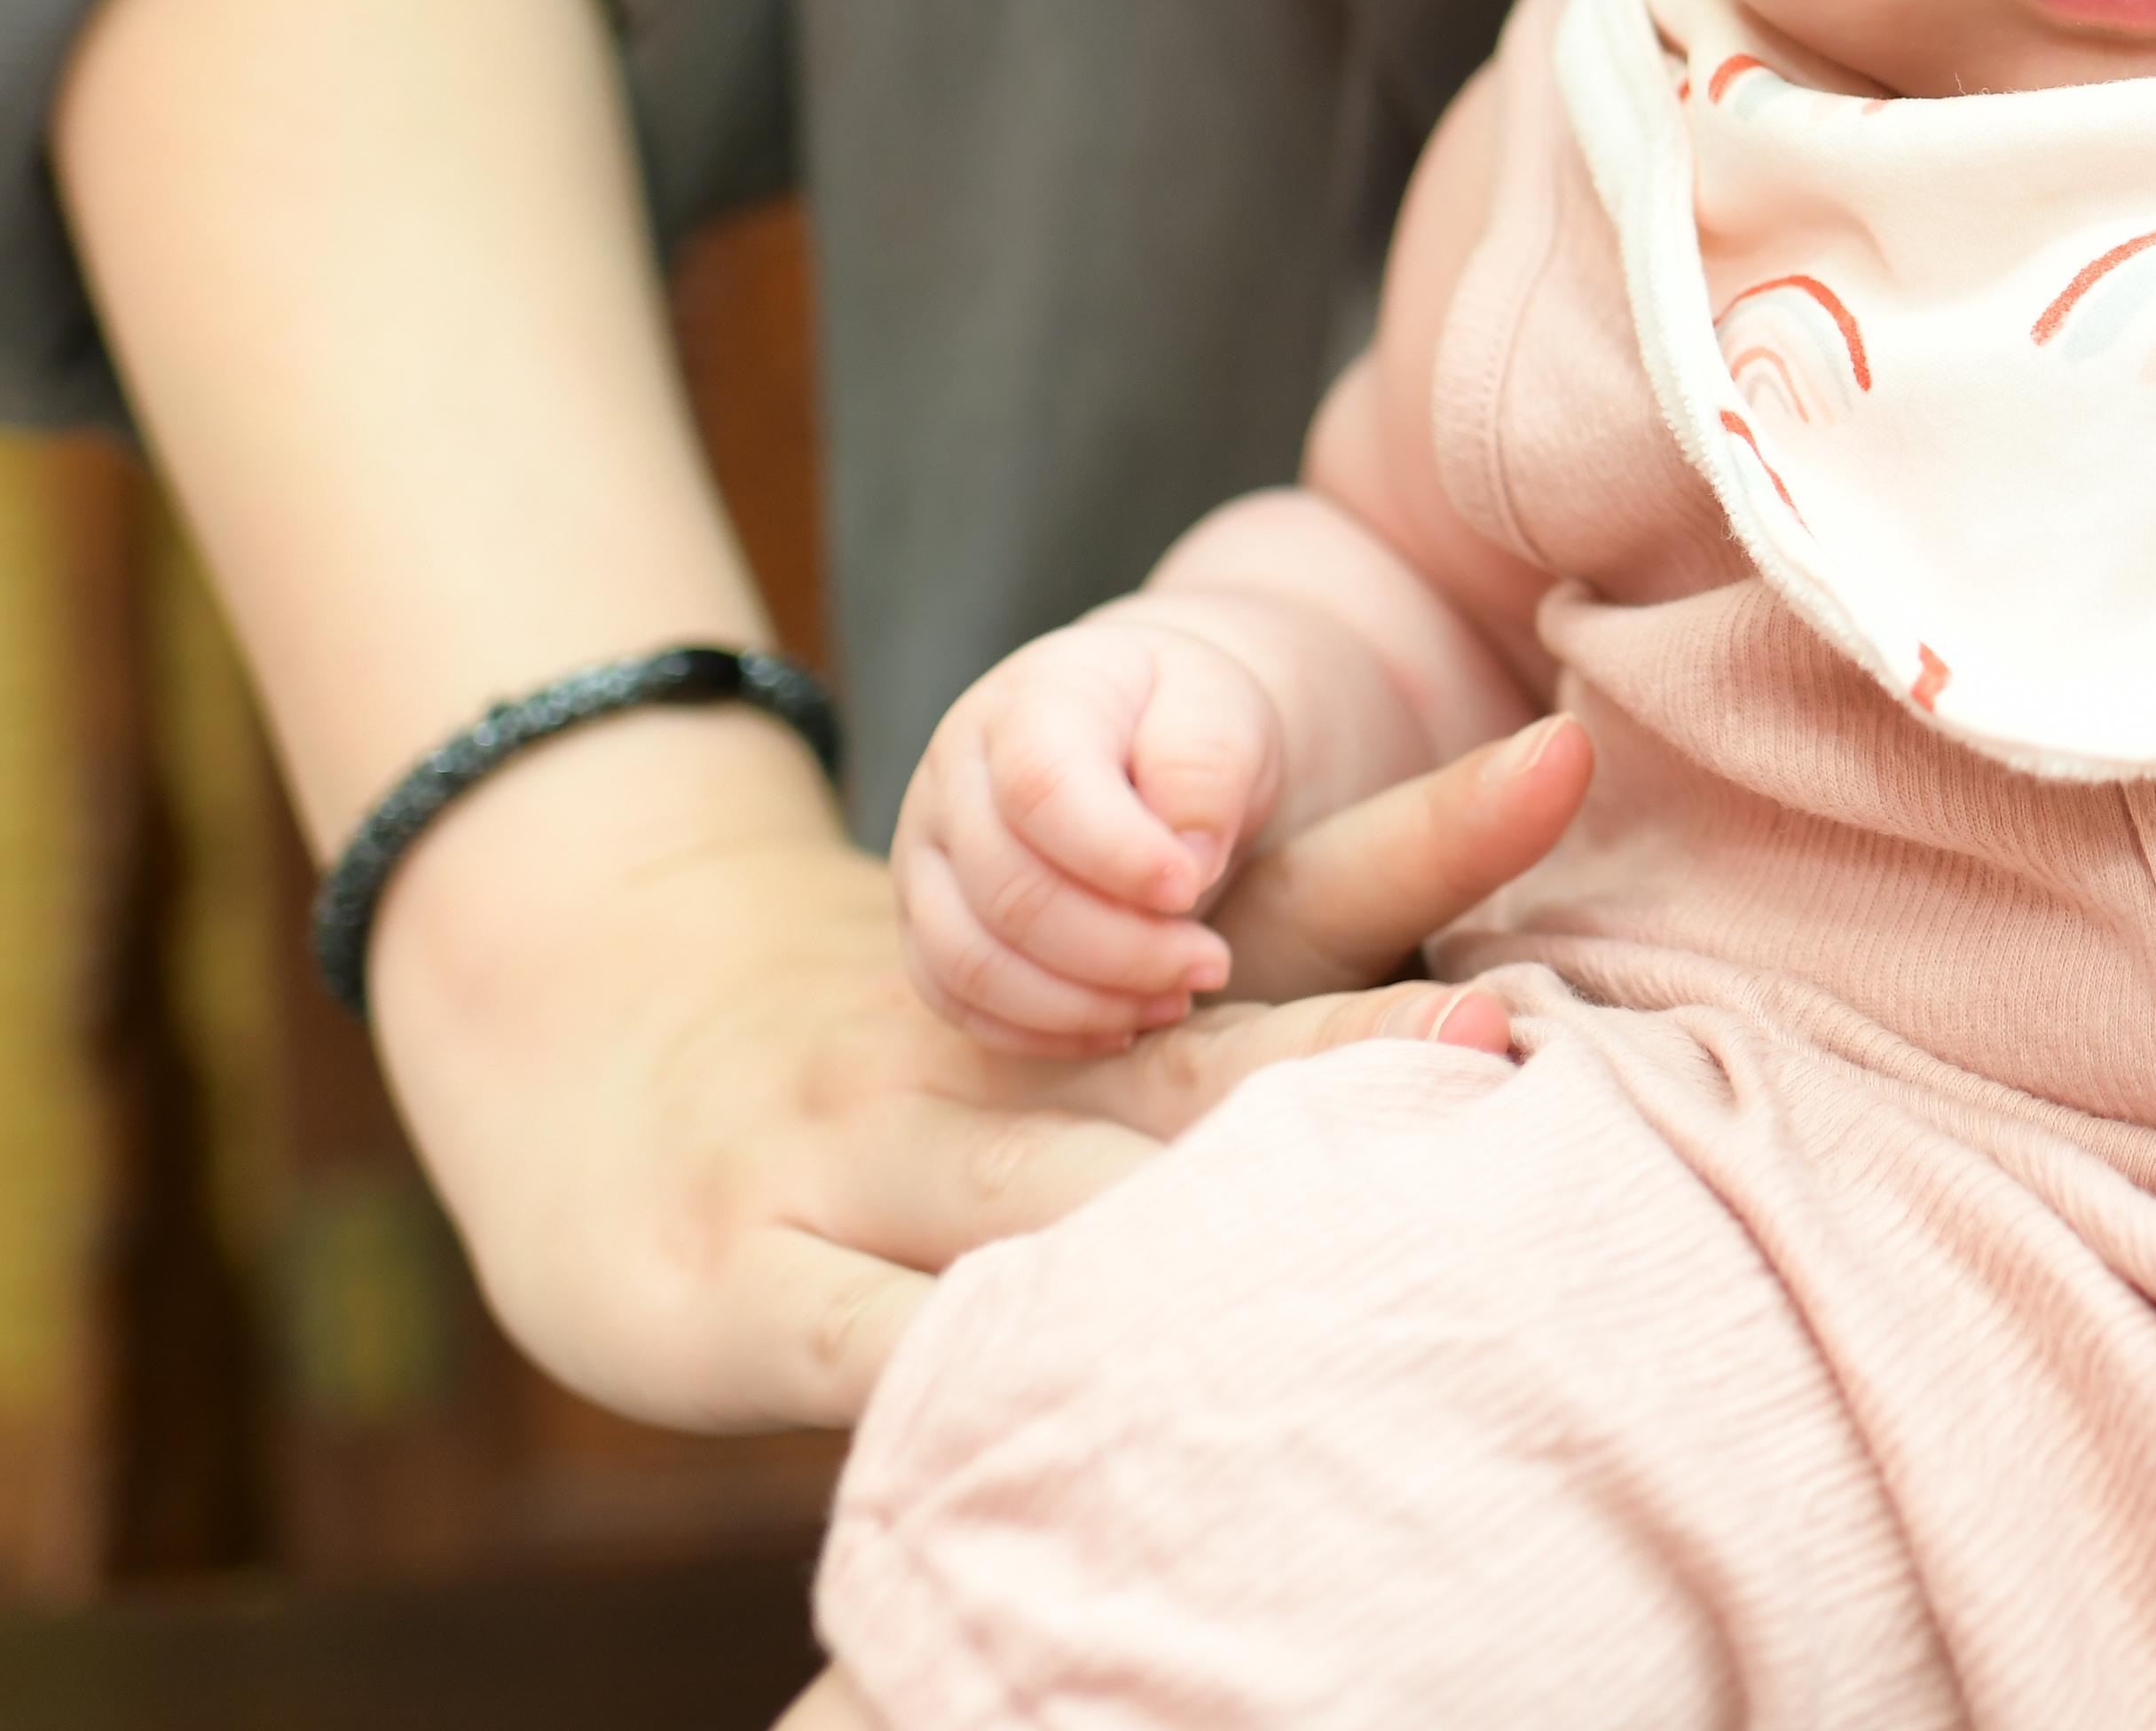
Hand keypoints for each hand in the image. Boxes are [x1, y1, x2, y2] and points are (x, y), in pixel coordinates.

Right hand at [371, 700, 1589, 1427]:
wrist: (592, 1030)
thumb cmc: (917, 1059)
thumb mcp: (1089, 1009)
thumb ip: (1282, 997)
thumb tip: (1528, 1009)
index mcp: (1111, 976)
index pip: (1304, 893)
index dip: (1436, 835)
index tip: (1564, 759)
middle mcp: (1004, 1055)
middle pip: (1197, 1058)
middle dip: (1345, 1053)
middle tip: (1485, 1031)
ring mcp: (863, 1161)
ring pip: (1042, 1200)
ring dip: (1171, 1221)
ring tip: (1321, 1250)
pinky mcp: (745, 1284)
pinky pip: (873, 1347)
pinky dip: (970, 1369)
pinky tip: (1060, 1395)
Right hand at [895, 614, 1303, 1051]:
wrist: (1143, 736)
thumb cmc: (1184, 720)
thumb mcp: (1220, 708)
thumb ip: (1204, 767)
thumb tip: (1183, 862)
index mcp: (1028, 703)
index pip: (1042, 788)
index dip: (1117, 854)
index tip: (1192, 887)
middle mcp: (953, 776)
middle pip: (1008, 890)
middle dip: (1121, 947)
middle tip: (1210, 962)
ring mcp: (925, 853)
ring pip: (971, 960)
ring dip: (1082, 1002)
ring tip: (1176, 998)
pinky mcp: (926, 922)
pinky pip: (957, 999)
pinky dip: (1040, 1030)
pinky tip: (1121, 1026)